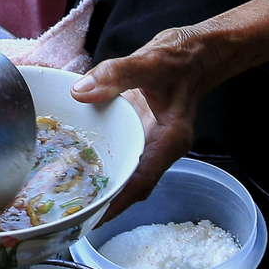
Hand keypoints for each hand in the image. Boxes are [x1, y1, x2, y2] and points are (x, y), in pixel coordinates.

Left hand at [70, 25, 223, 218]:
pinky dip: (105, 159)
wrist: (197, 51)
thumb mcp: (149, 61)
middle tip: (73, 212)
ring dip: (105, 183)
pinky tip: (79, 161)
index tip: (95, 217)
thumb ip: (115, 74)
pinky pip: (123, 151)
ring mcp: (152, 140)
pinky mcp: (142, 131)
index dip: (119, 201)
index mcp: (170, 139)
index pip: (143, 180)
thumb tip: (80, 92)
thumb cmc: (180, 57)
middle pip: (133, 184)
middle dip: (107, 201)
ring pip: (127, 170)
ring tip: (71, 196)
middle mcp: (162, 146)